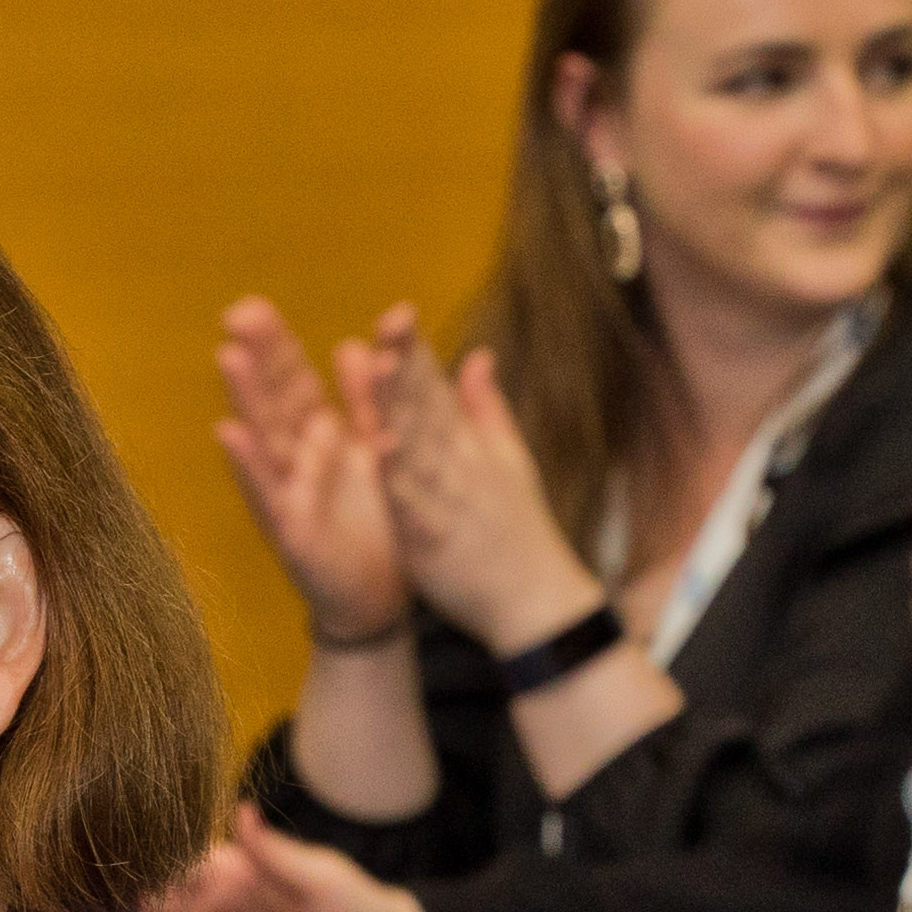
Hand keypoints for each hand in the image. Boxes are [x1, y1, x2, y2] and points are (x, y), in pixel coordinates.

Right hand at [213, 298, 408, 641]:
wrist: (381, 602)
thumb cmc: (376, 530)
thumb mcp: (377, 453)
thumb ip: (366, 404)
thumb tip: (354, 345)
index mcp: (320, 442)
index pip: (294, 384)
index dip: (275, 347)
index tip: (252, 307)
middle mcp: (297, 464)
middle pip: (273, 402)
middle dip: (257, 359)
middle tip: (236, 313)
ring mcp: (290, 497)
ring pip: (265, 440)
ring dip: (246, 398)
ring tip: (228, 356)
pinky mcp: (293, 532)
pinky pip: (271, 494)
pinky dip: (250, 464)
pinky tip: (231, 433)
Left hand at [364, 319, 608, 653]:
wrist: (534, 601)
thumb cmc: (515, 531)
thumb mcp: (506, 461)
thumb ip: (483, 408)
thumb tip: (475, 355)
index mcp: (469, 446)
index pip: (438, 391)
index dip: (416, 352)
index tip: (396, 311)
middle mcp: (461, 465)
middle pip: (429, 408)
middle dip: (407, 364)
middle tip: (388, 319)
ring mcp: (449, 500)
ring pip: (420, 447)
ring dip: (400, 408)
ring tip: (376, 368)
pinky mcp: (435, 539)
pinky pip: (413, 505)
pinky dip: (399, 477)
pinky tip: (379, 449)